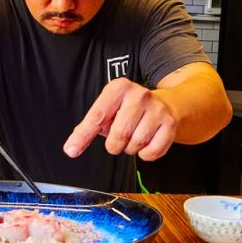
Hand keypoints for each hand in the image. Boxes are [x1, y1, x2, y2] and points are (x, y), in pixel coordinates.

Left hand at [63, 78, 178, 160]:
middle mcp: (139, 95)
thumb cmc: (131, 108)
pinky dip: (145, 154)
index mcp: (119, 88)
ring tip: (134, 135)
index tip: (71, 150)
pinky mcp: (170, 124)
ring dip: (130, 148)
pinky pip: (151, 152)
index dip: (83, 136)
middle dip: (114, 144)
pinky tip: (146, 141)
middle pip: (118, 136)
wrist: (167, 103)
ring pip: (135, 145)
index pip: (97, 116)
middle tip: (119, 137)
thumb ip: (90, 125)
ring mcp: (156, 109)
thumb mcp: (109, 107)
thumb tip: (73, 146)